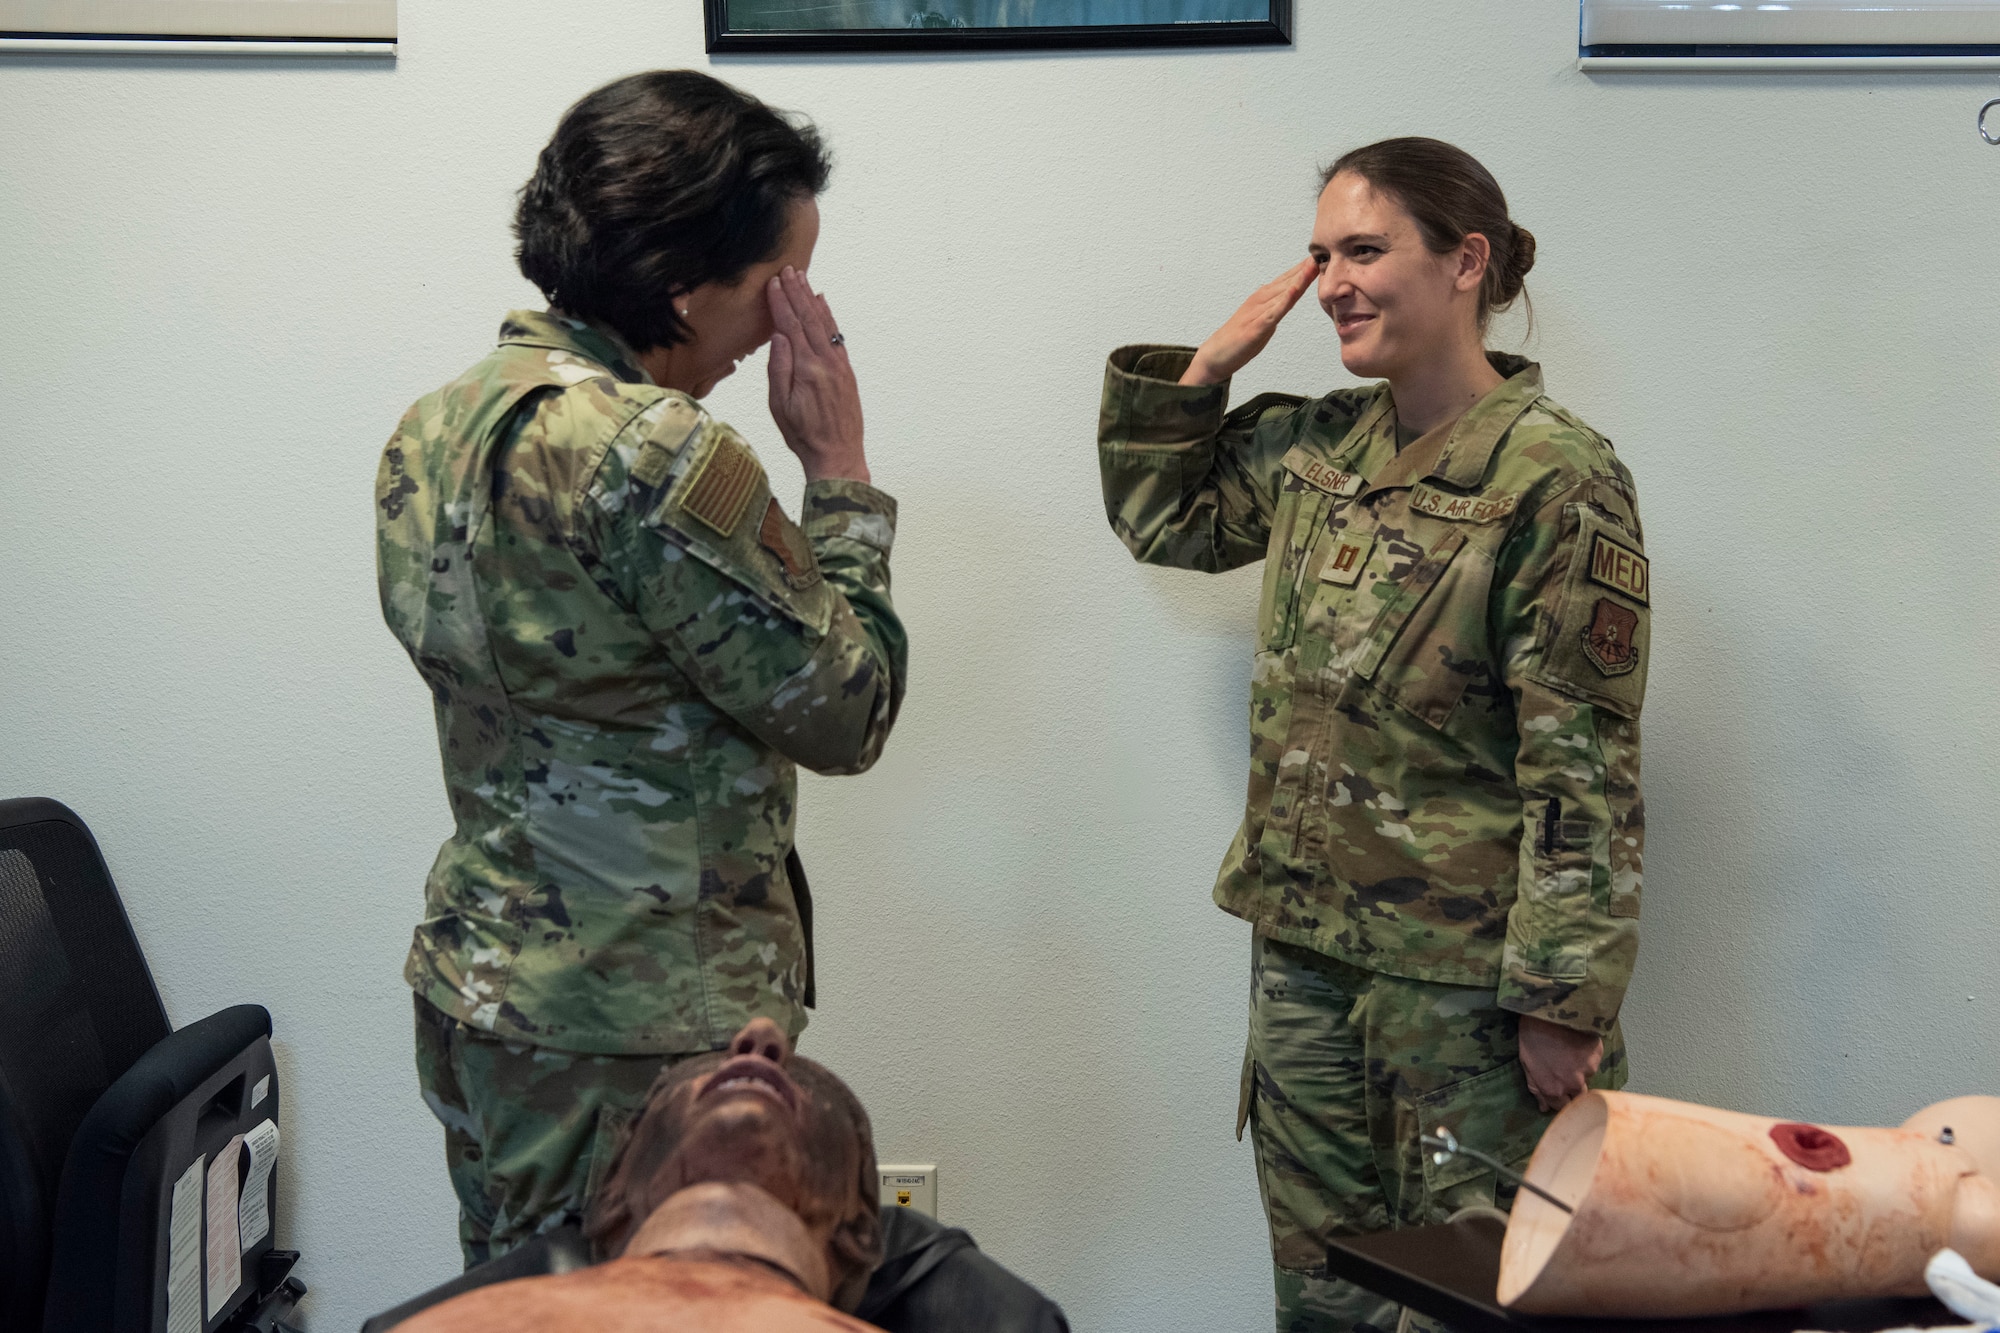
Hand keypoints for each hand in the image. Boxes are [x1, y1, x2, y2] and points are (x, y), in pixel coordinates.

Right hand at [767, 266, 867, 484]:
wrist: (838, 455)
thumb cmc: (804, 435)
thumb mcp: (780, 406)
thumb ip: (778, 368)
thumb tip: (777, 335)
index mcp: (807, 368)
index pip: (790, 326)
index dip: (780, 302)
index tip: (773, 283)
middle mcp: (826, 362)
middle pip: (809, 318)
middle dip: (797, 292)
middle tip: (788, 270)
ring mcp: (839, 365)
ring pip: (824, 323)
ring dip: (812, 299)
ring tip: (803, 279)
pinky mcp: (846, 371)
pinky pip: (836, 336)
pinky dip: (828, 316)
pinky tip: (822, 303)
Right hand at [1180, 257, 1317, 386]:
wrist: (1215, 354)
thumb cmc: (1238, 338)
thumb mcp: (1264, 320)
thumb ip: (1276, 309)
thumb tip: (1289, 300)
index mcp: (1263, 297)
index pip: (1288, 279)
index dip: (1305, 268)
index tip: (1323, 255)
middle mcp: (1261, 299)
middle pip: (1288, 281)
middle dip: (1306, 268)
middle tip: (1324, 252)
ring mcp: (1258, 311)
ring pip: (1283, 292)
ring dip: (1299, 278)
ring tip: (1314, 264)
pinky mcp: (1256, 326)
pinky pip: (1274, 311)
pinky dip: (1286, 299)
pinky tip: (1295, 290)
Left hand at [1518, 1015, 1602, 1113]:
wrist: (1551, 1008)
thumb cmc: (1532, 1033)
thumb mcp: (1526, 1061)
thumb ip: (1536, 1088)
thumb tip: (1543, 1107)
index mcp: (1552, 1088)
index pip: (1561, 1107)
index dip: (1559, 1100)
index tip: (1557, 1091)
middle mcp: (1572, 1084)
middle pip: (1578, 1097)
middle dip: (1572, 1089)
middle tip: (1564, 1071)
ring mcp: (1587, 1070)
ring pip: (1586, 1078)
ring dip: (1579, 1070)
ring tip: (1568, 1051)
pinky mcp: (1598, 1056)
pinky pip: (1593, 1062)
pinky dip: (1587, 1057)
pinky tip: (1576, 1043)